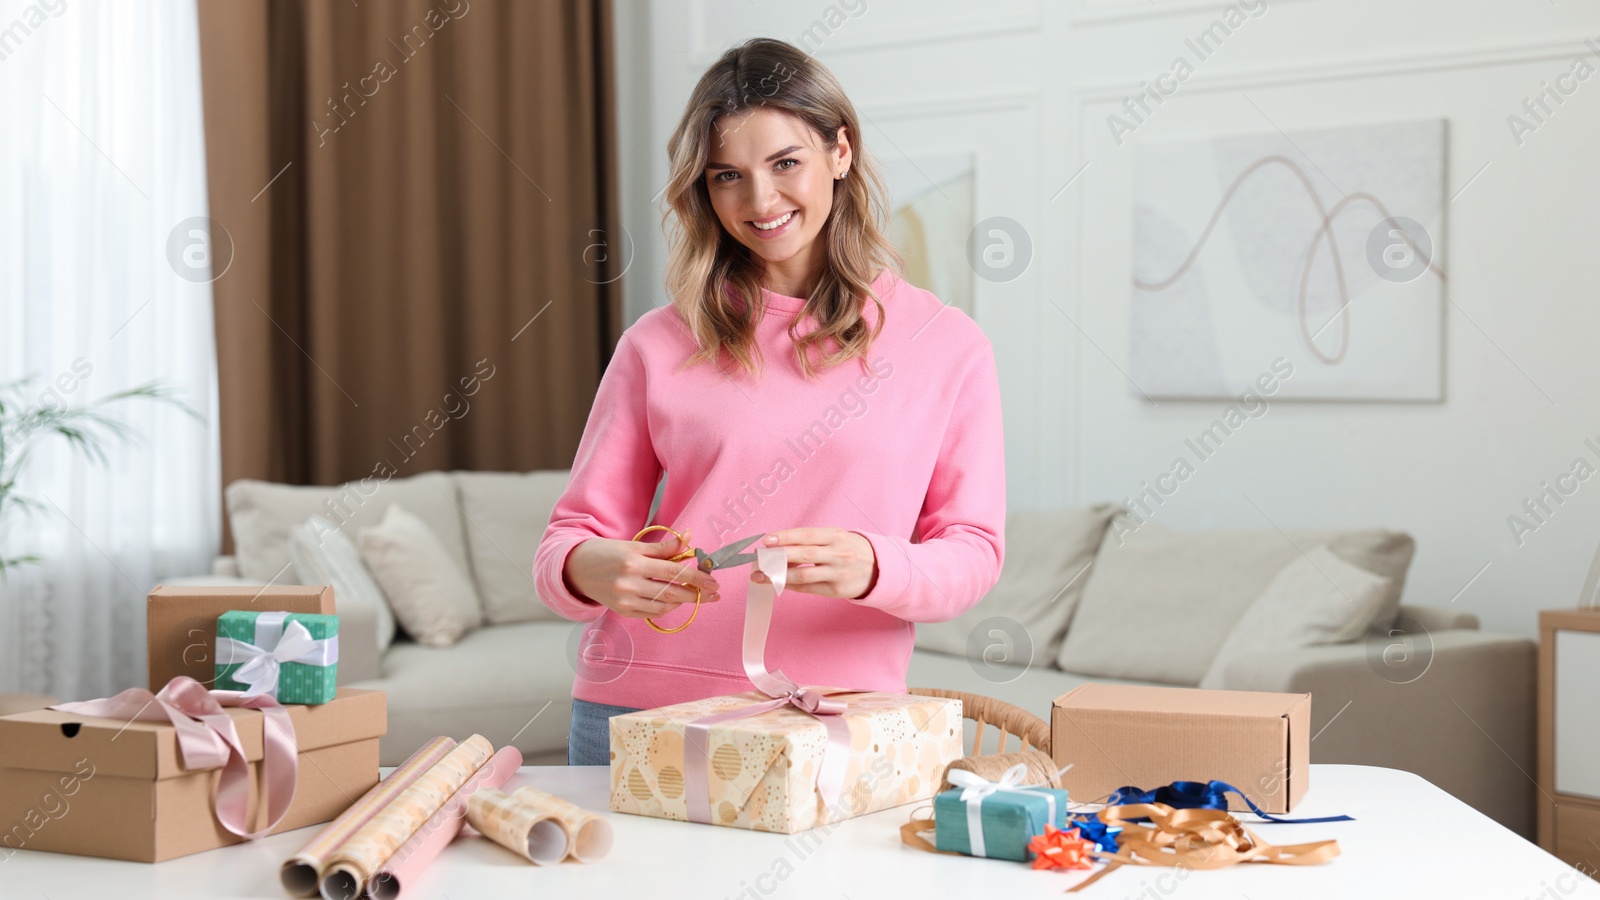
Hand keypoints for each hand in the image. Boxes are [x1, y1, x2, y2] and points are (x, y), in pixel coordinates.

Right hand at [563, 534, 721, 618]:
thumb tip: (688, 537)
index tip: (713, 580)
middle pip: (671, 591)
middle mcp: (629, 582)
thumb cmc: (607, 553)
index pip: (672, 570)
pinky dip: (666, 607)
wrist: (576, 569)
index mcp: (633, 561)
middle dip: (697, 593)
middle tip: (714, 593)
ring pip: (663, 605)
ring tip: (695, 595)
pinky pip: (651, 613)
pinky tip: (674, 600)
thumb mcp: (634, 544)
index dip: (696, 576)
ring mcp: (624, 600)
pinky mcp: (622, 611)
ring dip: (682, 601)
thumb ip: (663, 546)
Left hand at [750, 527, 878, 599]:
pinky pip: (808, 588)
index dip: (785, 537)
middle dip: (778, 557)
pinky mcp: (836, 590)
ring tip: (761, 576)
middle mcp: (838, 554)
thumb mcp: (834, 537)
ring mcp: (838, 573)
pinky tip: (777, 583)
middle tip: (759, 559)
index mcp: (835, 536)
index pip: (806, 535)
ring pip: (803, 575)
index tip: (766, 540)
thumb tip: (777, 546)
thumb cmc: (847, 549)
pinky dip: (790, 585)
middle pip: (803, 555)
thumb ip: (810, 541)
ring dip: (779, 576)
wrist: (876, 568)